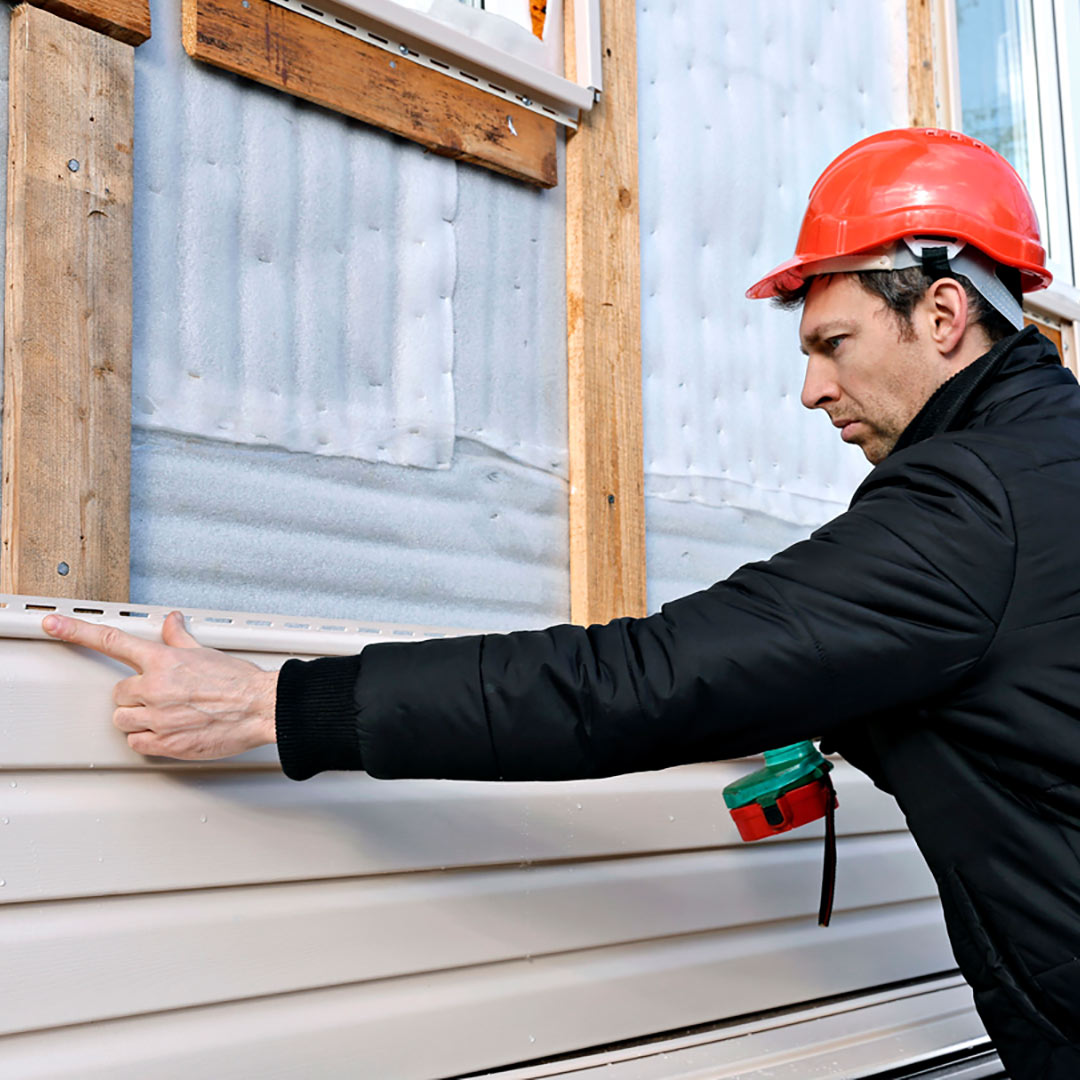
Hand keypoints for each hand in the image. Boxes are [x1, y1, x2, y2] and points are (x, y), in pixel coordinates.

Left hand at [42, 611, 278, 759]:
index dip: (77, 630)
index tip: (54, 623)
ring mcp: (159, 718)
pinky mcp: (166, 744)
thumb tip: (172, 622)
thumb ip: (179, 639)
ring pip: (123, 720)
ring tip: (166, 716)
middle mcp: (156, 688)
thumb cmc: (240, 683)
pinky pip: (137, 744)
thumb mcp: (206, 652)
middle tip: (159, 697)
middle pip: (118, 694)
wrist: (261, 708)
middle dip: (134, 697)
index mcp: (164, 661)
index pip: (111, 640)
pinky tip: (168, 732)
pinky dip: (148, 740)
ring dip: (139, 720)